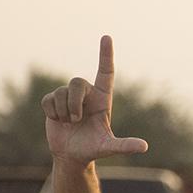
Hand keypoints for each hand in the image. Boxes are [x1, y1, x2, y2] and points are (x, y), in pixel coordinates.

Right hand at [41, 36, 148, 164]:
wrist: (72, 155)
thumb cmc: (92, 149)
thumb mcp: (109, 147)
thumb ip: (125, 146)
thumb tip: (144, 147)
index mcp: (102, 99)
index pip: (106, 72)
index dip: (106, 55)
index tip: (106, 37)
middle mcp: (86, 94)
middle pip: (77, 81)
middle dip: (74, 102)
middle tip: (76, 120)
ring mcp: (69, 96)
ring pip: (61, 92)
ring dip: (63, 111)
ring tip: (69, 123)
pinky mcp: (53, 101)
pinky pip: (48, 100)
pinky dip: (52, 113)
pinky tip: (58, 121)